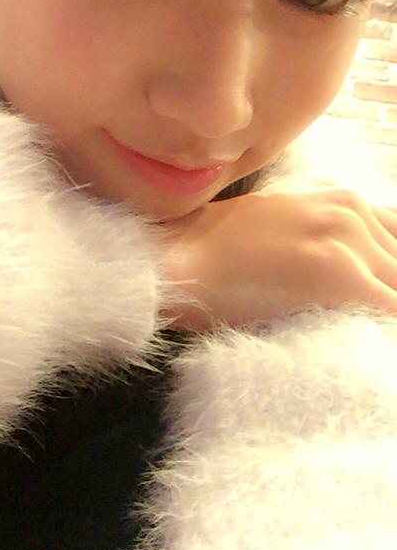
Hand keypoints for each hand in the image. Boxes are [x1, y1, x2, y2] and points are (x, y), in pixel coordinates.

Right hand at [157, 182, 396, 332]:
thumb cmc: (213, 252)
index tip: (374, 295)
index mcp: (341, 199)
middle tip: (366, 319)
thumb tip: (357, 273)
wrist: (175, 262)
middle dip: (387, 294)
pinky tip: (369, 350)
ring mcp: (345, 239)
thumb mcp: (280, 225)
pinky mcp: (338, 274)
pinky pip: (392, 311)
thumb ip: (326, 237)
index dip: (389, 275)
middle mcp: (350, 211)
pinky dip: (385, 333)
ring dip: (383, 312)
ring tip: (364, 333)